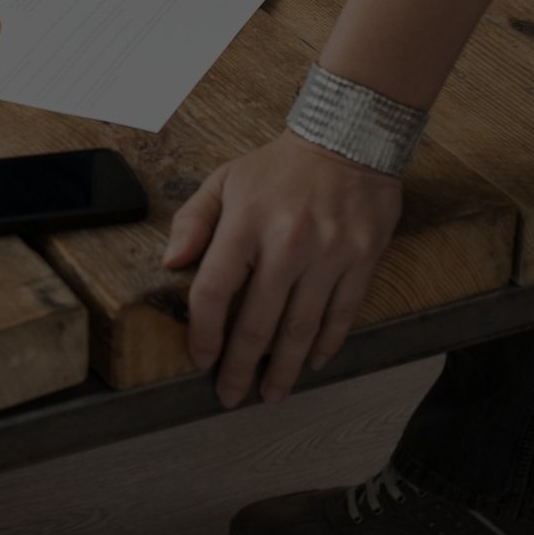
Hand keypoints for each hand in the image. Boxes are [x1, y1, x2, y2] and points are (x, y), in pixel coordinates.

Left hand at [167, 131, 401, 406]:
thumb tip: (171, 263)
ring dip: (285, 368)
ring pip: (302, 328)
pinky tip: (313, 364)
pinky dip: (327, 345)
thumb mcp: (224, 179)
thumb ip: (193, 221)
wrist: (347, 138)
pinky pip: (342, 315)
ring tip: (271, 393)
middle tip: (232, 396)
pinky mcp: (363, 260)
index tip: (200, 360)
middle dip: (241, 366)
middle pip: (258, 322)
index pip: (214, 291)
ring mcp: (329, 254)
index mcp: (245, 222)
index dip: (204, 333)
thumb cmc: (278, 167)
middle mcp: (287, 242)